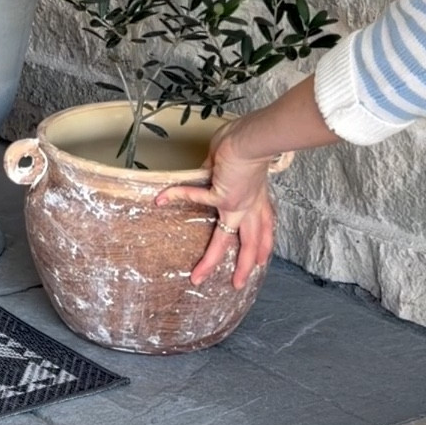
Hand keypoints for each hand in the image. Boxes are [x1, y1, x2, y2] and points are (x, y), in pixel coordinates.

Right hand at [155, 123, 278, 290]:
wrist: (253, 140)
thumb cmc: (249, 141)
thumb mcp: (239, 161)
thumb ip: (224, 170)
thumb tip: (211, 168)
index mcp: (259, 198)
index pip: (265, 227)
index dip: (264, 246)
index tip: (263, 260)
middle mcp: (251, 206)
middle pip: (251, 243)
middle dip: (245, 266)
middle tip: (236, 284)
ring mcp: (236, 205)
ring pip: (226, 240)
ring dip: (211, 259)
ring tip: (198, 275)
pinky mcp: (221, 197)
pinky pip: (195, 197)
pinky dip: (176, 194)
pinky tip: (160, 198)